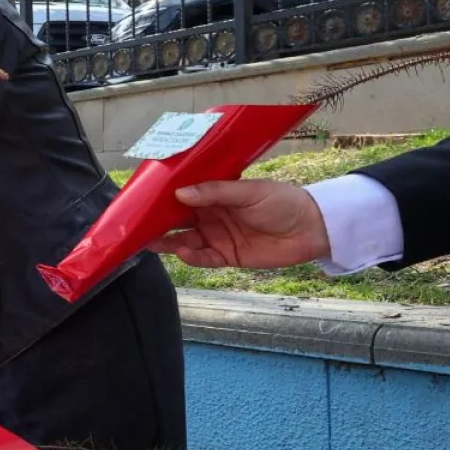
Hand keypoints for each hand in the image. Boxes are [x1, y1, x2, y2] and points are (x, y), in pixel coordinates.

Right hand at [147, 180, 331, 268]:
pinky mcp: (226, 256)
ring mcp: (217, 236)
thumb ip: (215, 193)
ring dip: (168, 241)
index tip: (143, 199)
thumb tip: (180, 194)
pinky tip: (183, 251)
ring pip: (184, 239)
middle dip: (158, 222)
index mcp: (215, 195)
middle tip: (137, 225)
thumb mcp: (249, 192)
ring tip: (151, 241)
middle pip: (178, 219)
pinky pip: (202, 258)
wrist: (312, 229)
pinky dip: (191, 256)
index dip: (164, 198)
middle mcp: (212, 215)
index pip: (183, 196)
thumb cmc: (283, 202)